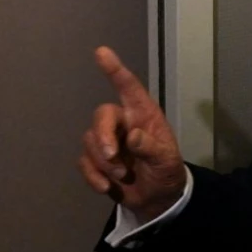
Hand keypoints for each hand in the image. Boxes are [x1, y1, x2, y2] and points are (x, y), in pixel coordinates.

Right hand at [78, 47, 187, 224]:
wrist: (158, 199)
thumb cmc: (166, 171)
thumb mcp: (167, 161)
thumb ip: (152, 148)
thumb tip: (133, 137)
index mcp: (143, 116)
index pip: (128, 88)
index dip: (115, 70)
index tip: (102, 52)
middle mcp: (122, 123)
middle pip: (101, 116)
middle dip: (104, 136)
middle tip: (114, 157)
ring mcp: (107, 142)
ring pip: (90, 141)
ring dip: (104, 163)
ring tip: (123, 177)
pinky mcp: (95, 161)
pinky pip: (84, 162)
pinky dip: (94, 177)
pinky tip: (107, 187)